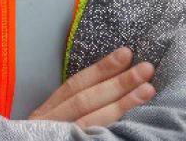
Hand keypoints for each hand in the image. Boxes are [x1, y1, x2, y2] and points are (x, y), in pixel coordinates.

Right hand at [29, 47, 154, 127]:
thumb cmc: (38, 140)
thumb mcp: (46, 126)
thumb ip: (66, 112)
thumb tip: (102, 90)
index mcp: (46, 114)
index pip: (75, 87)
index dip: (99, 69)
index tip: (123, 53)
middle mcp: (52, 125)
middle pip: (87, 101)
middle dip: (117, 83)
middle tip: (145, 68)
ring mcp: (64, 139)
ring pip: (94, 121)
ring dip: (122, 103)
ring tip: (148, 88)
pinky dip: (113, 131)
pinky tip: (132, 123)